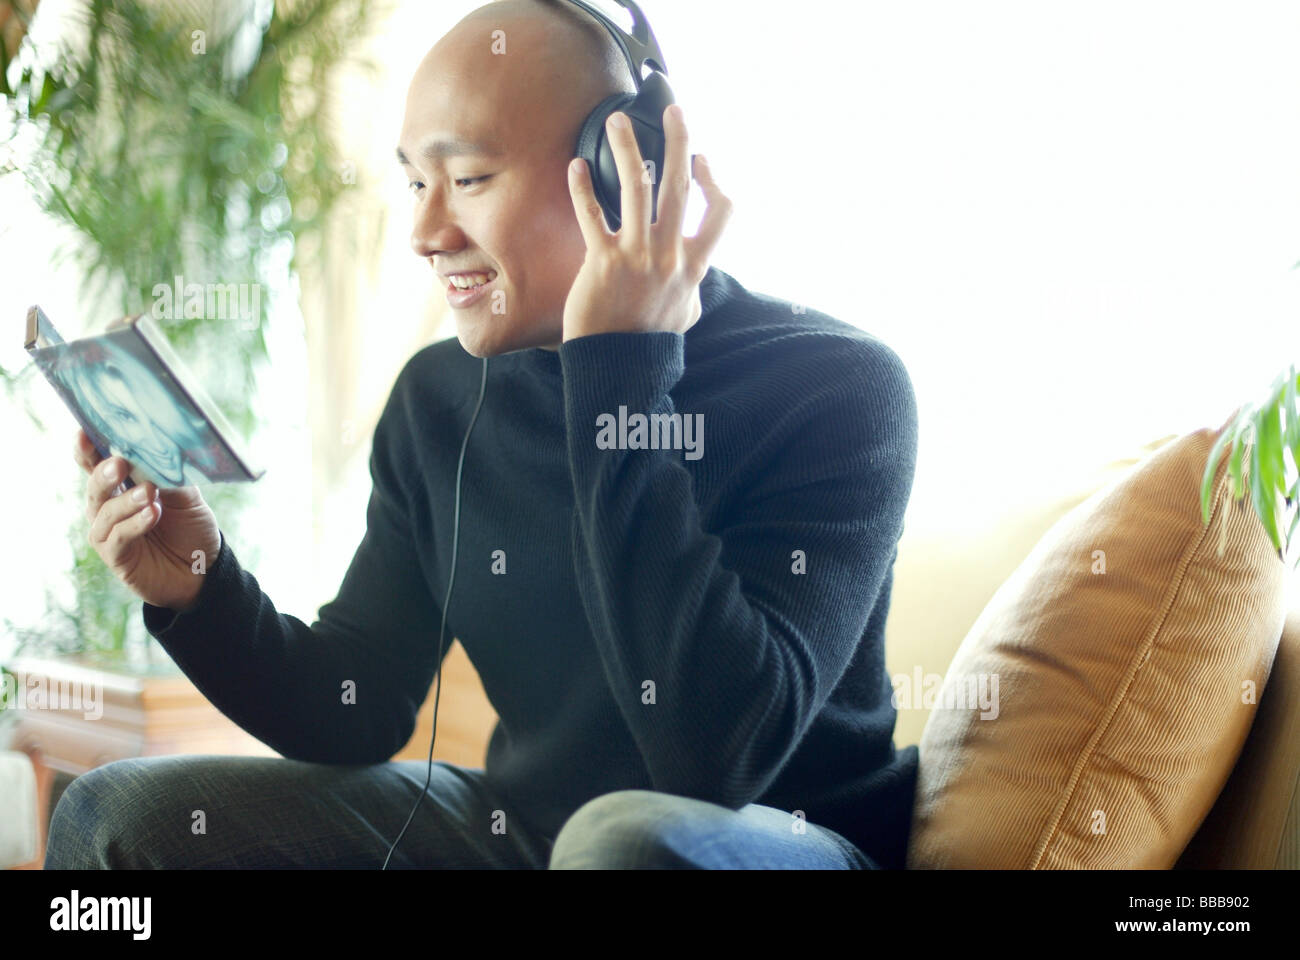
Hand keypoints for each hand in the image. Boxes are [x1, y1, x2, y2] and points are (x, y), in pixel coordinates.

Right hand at [73, 429, 220, 612]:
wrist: (204, 569)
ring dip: (127, 500)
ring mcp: (108, 532)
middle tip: (119, 463)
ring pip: (105, 511)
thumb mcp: (186, 497)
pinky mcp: (115, 556)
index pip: (97, 463)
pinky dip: (134, 524)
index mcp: (122, 485)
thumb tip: (160, 450)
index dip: (87, 448)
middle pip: (95, 485)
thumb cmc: (191, 527)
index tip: (84, 433)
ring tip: (149, 493)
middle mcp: (108, 507)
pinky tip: (152, 514)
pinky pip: (118, 537)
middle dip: (104, 473)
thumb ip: (168, 477)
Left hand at [562, 103, 731, 341]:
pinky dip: (583, 188)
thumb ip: (692, 284)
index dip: (713, 181)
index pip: (719, 212)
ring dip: (628, 147)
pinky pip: (592, 215)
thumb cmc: (650, 342)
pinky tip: (576, 167)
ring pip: (638, 187)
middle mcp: (670, 255)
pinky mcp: (604, 262)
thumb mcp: (685, 313)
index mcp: (694, 265)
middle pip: (681, 185)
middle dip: (679, 141)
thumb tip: (695, 274)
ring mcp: (638, 256)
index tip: (701, 161)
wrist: (619, 367)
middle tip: (673, 110)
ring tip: (618, 121)